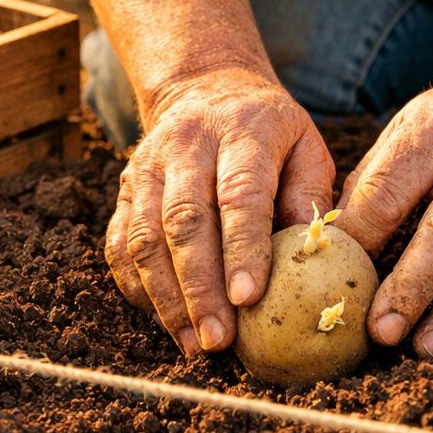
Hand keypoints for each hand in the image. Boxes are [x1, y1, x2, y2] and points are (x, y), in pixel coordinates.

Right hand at [104, 66, 334, 355]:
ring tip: (194, 344)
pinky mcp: (124, 190)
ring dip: (167, 298)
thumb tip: (312, 255)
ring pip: (146, 238)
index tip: (248, 299)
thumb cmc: (270, 133)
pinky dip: (139, 288)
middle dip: (200, 288)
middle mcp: (187, 146)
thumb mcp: (306, 146)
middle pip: (184, 221)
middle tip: (218, 340)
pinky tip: (165, 321)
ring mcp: (148, 167)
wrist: (205, 87)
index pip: (238, 194)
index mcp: (242, 131)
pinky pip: (121, 244)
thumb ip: (310, 196)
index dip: (242, 249)